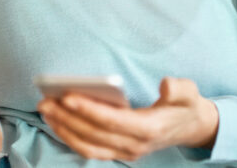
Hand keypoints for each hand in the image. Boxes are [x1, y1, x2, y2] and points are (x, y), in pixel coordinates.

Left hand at [37, 76, 218, 161]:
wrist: (190, 127)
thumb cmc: (185, 105)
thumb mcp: (189, 93)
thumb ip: (178, 89)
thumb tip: (165, 85)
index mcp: (150, 129)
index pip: (112, 121)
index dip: (89, 110)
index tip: (67, 96)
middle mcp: (135, 145)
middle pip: (94, 133)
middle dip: (67, 118)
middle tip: (45, 100)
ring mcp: (126, 152)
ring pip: (88, 145)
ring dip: (64, 129)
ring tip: (45, 110)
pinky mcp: (119, 153)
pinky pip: (89, 149)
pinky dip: (70, 137)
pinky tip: (57, 121)